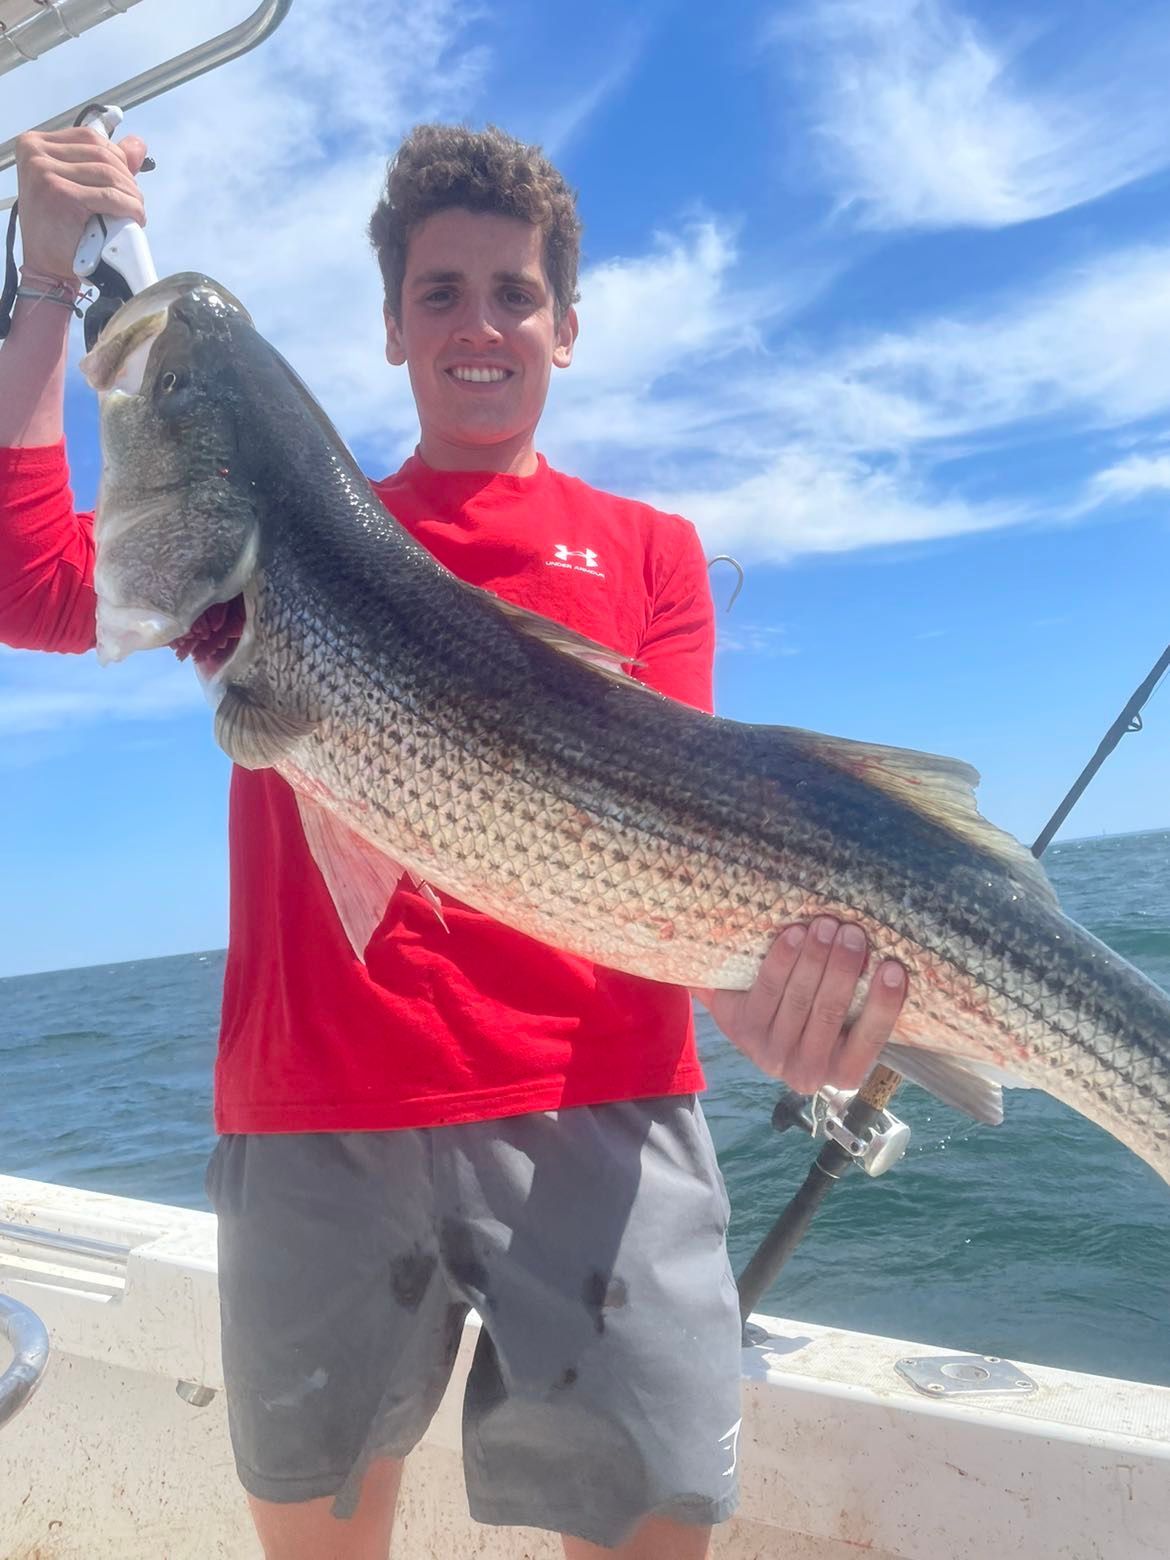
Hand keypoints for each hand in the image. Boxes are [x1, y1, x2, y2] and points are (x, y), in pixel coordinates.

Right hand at [13, 127, 148, 281]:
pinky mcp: (60, 194)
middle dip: (128, 180)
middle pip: (102, 155)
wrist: (47, 266)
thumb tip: (138, 145)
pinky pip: (109, 196)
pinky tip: (134, 218)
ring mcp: (45, 172)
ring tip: (134, 213)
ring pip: (109, 175)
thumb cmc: (60, 228)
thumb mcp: (77, 184)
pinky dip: (129, 208)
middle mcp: (36, 153)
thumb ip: (103, 162)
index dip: (117, 158)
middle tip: (134, 202)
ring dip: (131, 196)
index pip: (90, 138)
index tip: (126, 181)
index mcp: (34, 144)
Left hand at [694, 917, 906, 1093]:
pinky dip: (783, 959)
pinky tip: (794, 934)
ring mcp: (772, 1054)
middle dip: (843, 968)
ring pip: (799, 999)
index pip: (869, 1041)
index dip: (883, 1005)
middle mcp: (808, 1072)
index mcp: (844, 1072)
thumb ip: (866, 1002)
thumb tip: (900, 960)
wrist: (751, 1014)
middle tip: (854, 932)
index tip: (894, 968)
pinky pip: (767, 989)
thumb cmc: (814, 1012)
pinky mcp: (743, 1031)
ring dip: (815, 958)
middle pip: (829, 1013)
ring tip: (827, 925)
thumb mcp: (845, 1020)